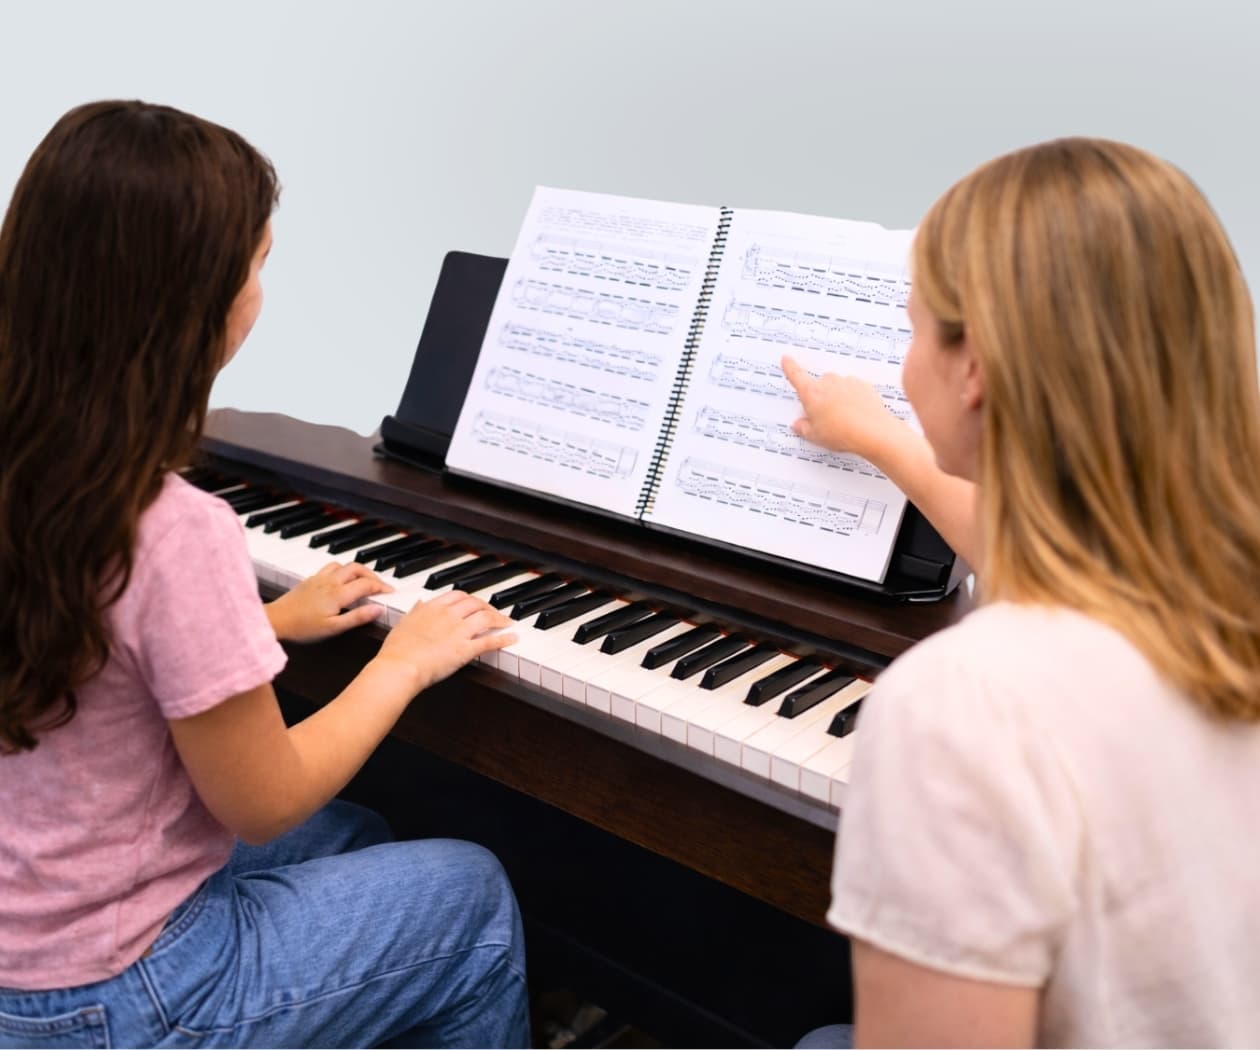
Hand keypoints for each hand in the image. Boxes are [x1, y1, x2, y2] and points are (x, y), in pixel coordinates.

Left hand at [266, 561, 390, 642]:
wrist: (275, 620)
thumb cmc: (302, 627)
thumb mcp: (333, 628)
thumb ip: (357, 618)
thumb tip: (378, 609)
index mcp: (338, 593)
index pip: (366, 584)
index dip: (381, 587)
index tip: (390, 592)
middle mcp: (330, 581)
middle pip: (357, 568)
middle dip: (372, 574)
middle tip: (380, 585)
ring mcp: (319, 578)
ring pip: (344, 564)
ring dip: (357, 569)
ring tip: (363, 579)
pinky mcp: (310, 579)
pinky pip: (331, 567)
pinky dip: (342, 569)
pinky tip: (341, 579)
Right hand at [373, 589, 515, 694]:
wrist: (399, 667)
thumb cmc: (397, 651)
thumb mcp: (402, 624)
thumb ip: (414, 612)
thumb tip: (419, 602)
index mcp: (432, 608)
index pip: (457, 595)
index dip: (470, 598)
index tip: (475, 603)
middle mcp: (448, 615)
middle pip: (475, 603)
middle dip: (488, 606)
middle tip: (494, 612)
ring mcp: (458, 631)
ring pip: (486, 617)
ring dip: (499, 618)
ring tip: (507, 623)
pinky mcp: (465, 649)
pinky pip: (489, 641)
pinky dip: (504, 639)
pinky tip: (512, 638)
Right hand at [781, 354, 900, 459]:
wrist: (873, 432)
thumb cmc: (842, 433)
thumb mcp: (816, 436)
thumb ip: (804, 428)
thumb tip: (799, 424)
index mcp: (812, 393)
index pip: (796, 375)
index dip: (790, 367)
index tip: (787, 359)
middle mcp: (828, 383)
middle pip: (819, 385)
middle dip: (820, 397)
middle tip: (825, 417)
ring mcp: (846, 382)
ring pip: (836, 386)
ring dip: (837, 397)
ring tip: (843, 418)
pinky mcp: (862, 384)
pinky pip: (853, 389)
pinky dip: (852, 398)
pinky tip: (856, 413)